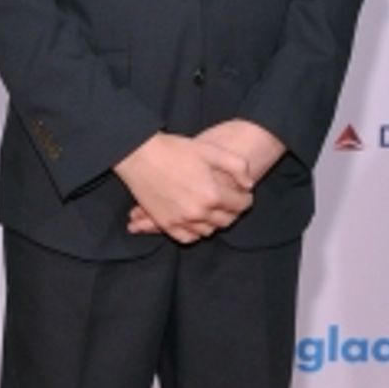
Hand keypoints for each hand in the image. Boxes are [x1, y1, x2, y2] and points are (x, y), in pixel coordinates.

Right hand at [114, 132, 252, 244]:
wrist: (139, 155)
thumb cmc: (175, 150)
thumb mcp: (211, 150)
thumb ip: (237, 167)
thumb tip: (249, 185)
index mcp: (213, 194)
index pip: (241, 205)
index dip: (246, 199)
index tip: (244, 194)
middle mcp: (199, 212)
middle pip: (226, 220)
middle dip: (233, 211)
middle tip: (231, 202)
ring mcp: (181, 220)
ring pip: (208, 231)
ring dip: (215, 222)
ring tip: (213, 210)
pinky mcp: (166, 224)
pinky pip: (187, 237)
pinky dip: (196, 232)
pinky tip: (197, 221)